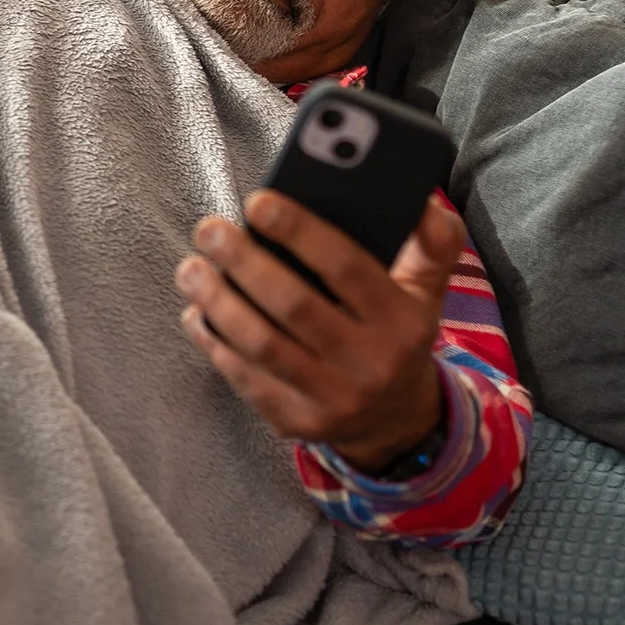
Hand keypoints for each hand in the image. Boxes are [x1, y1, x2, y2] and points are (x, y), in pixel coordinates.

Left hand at [173, 191, 464, 472]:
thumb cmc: (397, 334)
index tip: (257, 202)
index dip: (298, 231)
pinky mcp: (297, 422)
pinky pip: (245, 378)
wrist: (397, 420)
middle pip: (294, 305)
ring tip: (191, 268)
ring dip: (217, 301)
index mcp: (402, 322)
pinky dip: (213, 342)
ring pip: (261, 345)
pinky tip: (196, 312)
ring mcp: (331, 399)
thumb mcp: (427, 291)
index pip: (346, 267)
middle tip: (209, 230)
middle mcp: (369, 363)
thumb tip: (423, 202)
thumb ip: (433, 244)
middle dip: (244, 262)